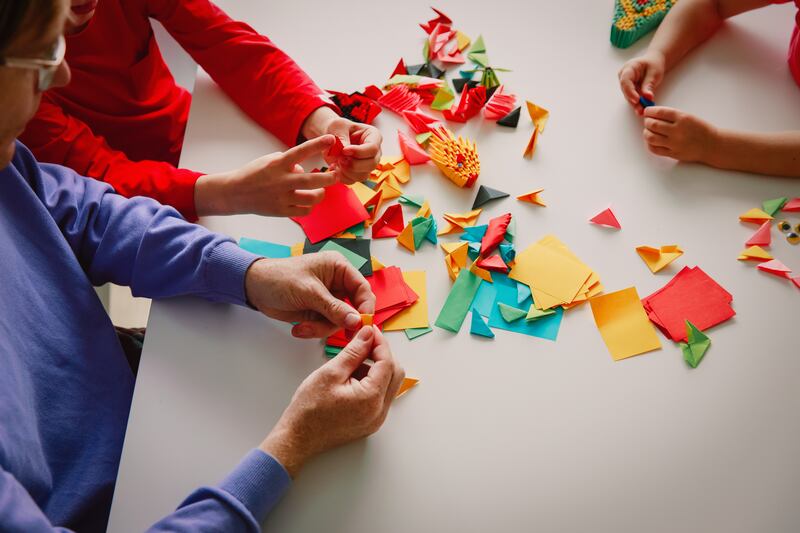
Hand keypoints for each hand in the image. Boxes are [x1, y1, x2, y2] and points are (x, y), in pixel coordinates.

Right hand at [194, 136, 336, 216]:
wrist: (235, 193)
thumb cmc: (255, 174)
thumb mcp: (269, 160)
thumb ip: (289, 163)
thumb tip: (304, 170)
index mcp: (278, 164)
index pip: (301, 151)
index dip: (317, 144)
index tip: (331, 138)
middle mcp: (281, 181)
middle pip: (312, 180)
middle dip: (329, 178)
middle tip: (336, 175)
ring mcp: (281, 198)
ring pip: (311, 199)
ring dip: (321, 194)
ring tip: (321, 190)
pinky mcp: (281, 211)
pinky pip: (304, 211)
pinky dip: (310, 206)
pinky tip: (308, 202)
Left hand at [244, 252, 374, 337]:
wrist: (254, 288)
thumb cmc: (279, 278)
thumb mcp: (309, 292)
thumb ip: (334, 307)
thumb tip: (356, 321)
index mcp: (339, 268)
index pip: (362, 288)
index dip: (365, 307)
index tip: (362, 325)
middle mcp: (337, 283)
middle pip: (353, 308)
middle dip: (339, 322)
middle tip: (331, 331)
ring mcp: (328, 299)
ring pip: (339, 321)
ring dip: (322, 328)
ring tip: (304, 327)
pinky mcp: (319, 311)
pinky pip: (326, 326)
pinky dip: (314, 330)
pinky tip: (299, 328)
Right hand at [259, 326, 404, 476]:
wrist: (297, 438)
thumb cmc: (309, 409)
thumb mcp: (331, 372)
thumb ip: (354, 351)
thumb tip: (368, 334)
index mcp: (371, 398)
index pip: (387, 362)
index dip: (380, 343)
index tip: (370, 331)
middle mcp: (379, 412)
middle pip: (394, 374)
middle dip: (381, 355)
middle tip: (364, 343)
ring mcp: (376, 419)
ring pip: (388, 385)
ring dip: (376, 369)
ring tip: (352, 362)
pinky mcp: (370, 422)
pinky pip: (379, 397)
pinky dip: (371, 382)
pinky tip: (352, 377)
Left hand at [301, 107, 382, 183]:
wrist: (332, 138)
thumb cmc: (338, 128)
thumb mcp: (338, 126)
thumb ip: (341, 137)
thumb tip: (344, 151)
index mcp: (374, 136)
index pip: (373, 148)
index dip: (358, 152)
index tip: (344, 150)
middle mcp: (374, 152)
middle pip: (372, 164)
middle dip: (353, 164)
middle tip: (340, 159)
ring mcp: (367, 164)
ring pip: (363, 175)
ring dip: (347, 171)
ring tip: (336, 162)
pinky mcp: (358, 173)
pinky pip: (353, 181)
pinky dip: (342, 177)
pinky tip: (335, 167)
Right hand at [618, 51, 665, 114]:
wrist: (653, 63)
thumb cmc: (653, 64)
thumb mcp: (654, 73)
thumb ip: (649, 84)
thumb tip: (647, 97)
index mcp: (629, 68)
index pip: (625, 81)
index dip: (629, 91)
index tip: (637, 100)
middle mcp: (623, 77)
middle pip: (626, 91)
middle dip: (633, 101)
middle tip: (641, 110)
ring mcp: (625, 84)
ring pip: (629, 96)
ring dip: (636, 105)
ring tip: (643, 112)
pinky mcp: (629, 91)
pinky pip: (633, 98)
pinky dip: (638, 104)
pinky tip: (642, 110)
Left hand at [642, 106, 718, 161]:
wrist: (712, 145)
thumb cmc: (700, 129)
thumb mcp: (689, 117)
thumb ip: (672, 116)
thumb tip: (653, 114)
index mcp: (683, 118)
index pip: (659, 112)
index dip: (649, 111)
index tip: (647, 111)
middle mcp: (677, 131)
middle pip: (653, 125)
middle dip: (647, 121)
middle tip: (647, 121)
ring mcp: (674, 144)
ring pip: (651, 137)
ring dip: (646, 133)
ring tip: (648, 131)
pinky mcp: (673, 154)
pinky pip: (654, 149)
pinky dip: (650, 144)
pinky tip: (652, 140)